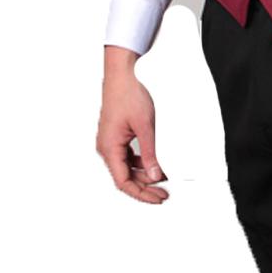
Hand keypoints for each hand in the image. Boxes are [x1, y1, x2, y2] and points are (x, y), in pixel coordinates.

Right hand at [96, 61, 168, 203]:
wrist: (122, 74)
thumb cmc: (129, 95)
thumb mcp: (145, 125)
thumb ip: (150, 152)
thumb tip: (155, 175)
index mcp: (109, 148)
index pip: (123, 182)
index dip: (141, 194)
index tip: (157, 198)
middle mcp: (107, 148)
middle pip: (125, 176)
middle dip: (145, 186)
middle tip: (165, 192)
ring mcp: (111, 141)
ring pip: (127, 166)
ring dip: (144, 173)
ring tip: (163, 177)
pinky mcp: (116, 135)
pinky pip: (128, 155)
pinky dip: (141, 161)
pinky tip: (155, 162)